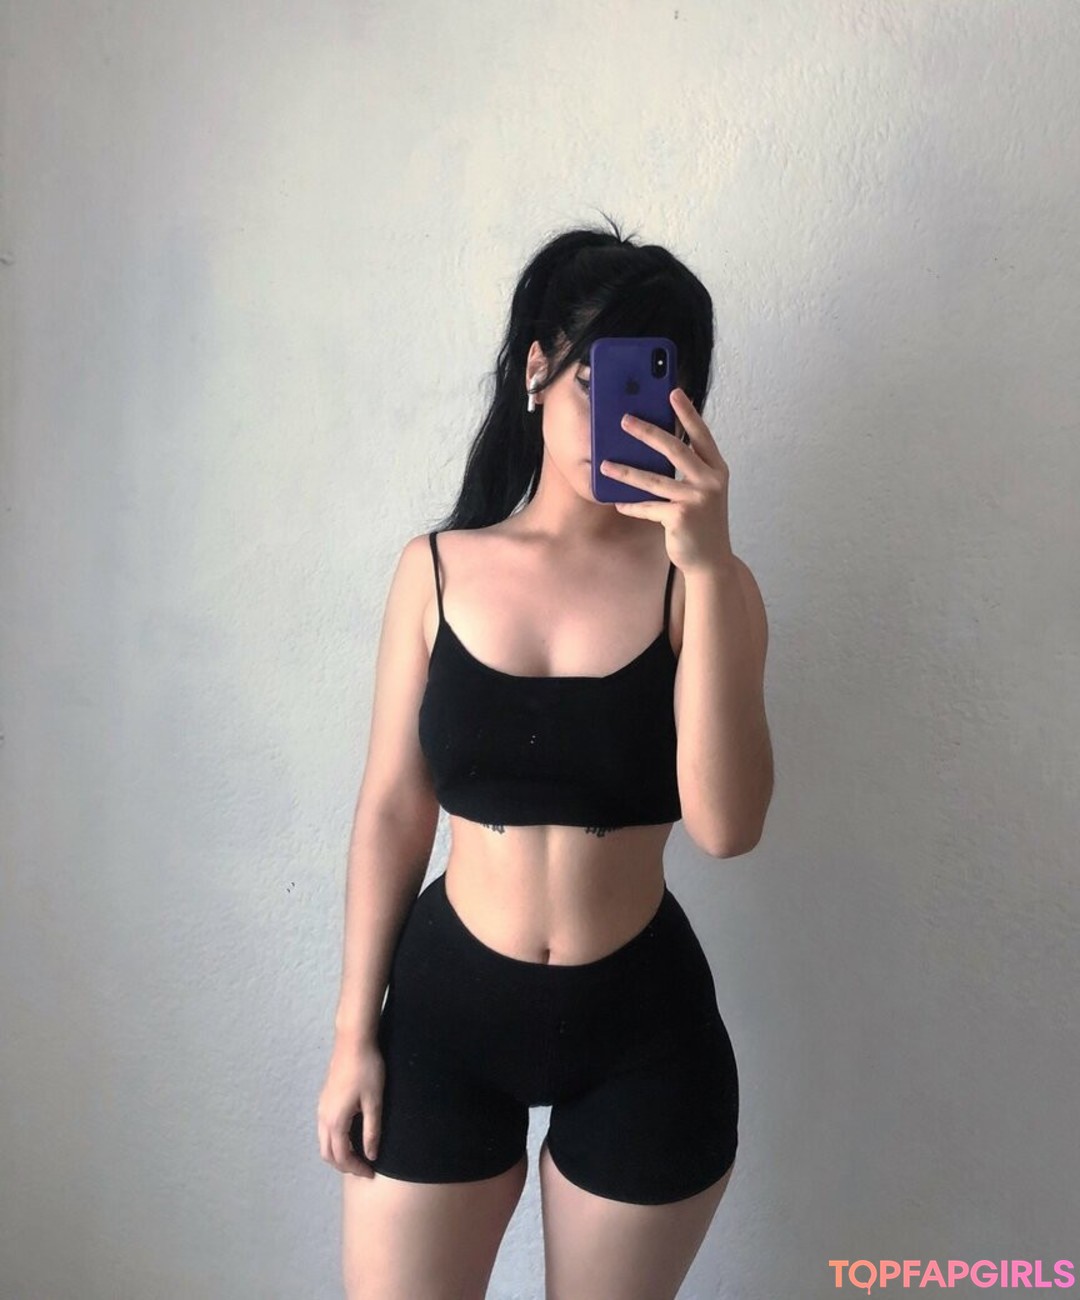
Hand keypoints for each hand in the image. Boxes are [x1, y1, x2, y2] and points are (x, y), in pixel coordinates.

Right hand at [317, 1037, 384, 1176]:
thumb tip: (370, 1155)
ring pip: (323, 1141)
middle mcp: (323, 1117)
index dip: (355, 1168)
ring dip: (337, 1153)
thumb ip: (372, 1130)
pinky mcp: (324, 1100)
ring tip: (357, 1155)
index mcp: (335, 1120)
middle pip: (327, 1153)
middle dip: (344, 1165)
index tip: (370, 1173)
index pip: (342, 1156)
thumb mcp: (374, 1101)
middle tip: (363, 1168)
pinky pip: (324, 1129)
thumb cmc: (367, 1069)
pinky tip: (350, 1136)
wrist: (353, 1041)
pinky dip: (334, 1140)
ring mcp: (321, 1108)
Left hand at [598, 388, 733, 574]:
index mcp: (717, 469)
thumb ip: (689, 470)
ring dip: (626, 471)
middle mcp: (710, 481)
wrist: (711, 560)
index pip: (701, 435)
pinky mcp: (680, 517)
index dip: (687, 413)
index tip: (673, 392)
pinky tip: (618, 502)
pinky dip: (632, 506)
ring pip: (653, 479)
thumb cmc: (702, 521)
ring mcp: (696, 499)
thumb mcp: (702, 491)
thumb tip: (657, 446)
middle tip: (624, 419)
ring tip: (605, 464)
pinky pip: (648, 507)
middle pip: (674, 449)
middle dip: (647, 432)